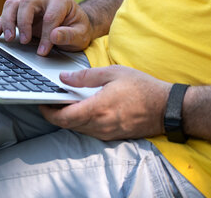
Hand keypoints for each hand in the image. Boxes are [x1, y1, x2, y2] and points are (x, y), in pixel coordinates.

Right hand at [0, 0, 93, 55]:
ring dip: (8, 21)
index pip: (50, 16)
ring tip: (9, 38)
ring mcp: (32, 3)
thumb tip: (54, 35)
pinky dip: (1, 22)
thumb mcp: (81, 35)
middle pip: (27, 3)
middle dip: (23, 23)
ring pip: (14, 4)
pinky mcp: (22, 11)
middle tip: (24, 41)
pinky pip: (8, 12)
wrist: (74, 25)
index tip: (43, 51)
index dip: (46, 35)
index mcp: (61, 0)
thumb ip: (70, 35)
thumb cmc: (78, 29)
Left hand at [40, 66, 171, 140]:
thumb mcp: (113, 73)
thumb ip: (86, 77)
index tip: (41, 103)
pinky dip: (81, 122)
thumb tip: (64, 78)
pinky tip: (82, 109)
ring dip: (68, 118)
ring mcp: (107, 133)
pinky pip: (90, 131)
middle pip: (67, 125)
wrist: (168, 108)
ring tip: (64, 103)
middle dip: (55, 114)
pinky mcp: (113, 136)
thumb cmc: (143, 88)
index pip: (63, 117)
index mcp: (97, 109)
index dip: (47, 112)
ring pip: (78, 129)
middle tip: (50, 101)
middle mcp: (100, 125)